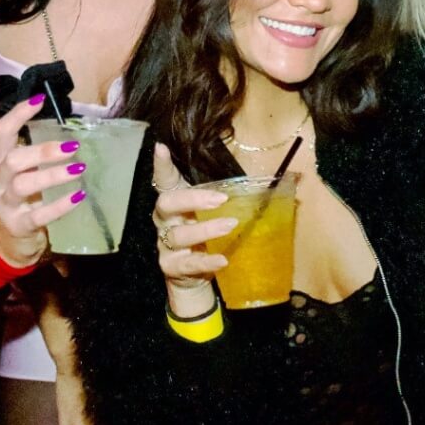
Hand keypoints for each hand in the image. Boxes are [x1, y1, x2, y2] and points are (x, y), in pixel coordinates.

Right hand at [0, 95, 84, 268]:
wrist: (9, 241)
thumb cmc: (23, 199)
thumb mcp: (25, 174)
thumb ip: (39, 156)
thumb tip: (72, 133)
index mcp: (0, 162)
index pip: (3, 132)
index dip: (19, 114)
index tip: (41, 100)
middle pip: (14, 160)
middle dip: (43, 151)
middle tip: (73, 147)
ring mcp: (5, 204)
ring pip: (23, 185)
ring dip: (52, 175)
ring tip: (79, 170)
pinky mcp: (17, 225)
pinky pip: (39, 215)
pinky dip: (60, 205)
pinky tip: (78, 196)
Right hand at [149, 144, 235, 317]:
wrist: (193, 276)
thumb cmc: (203, 237)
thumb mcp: (208, 215)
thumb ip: (221, 198)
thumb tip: (263, 182)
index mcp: (174, 202)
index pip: (164, 180)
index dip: (161, 165)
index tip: (160, 148)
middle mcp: (164, 221)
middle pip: (167, 204)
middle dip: (193, 199)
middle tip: (220, 199)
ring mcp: (165, 245)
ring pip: (179, 235)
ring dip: (206, 229)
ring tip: (230, 225)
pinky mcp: (171, 267)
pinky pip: (188, 263)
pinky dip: (206, 261)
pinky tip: (223, 260)